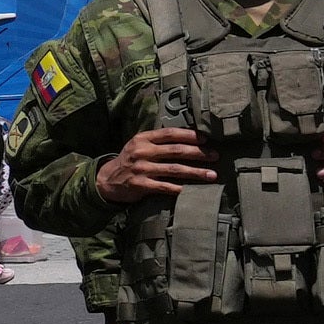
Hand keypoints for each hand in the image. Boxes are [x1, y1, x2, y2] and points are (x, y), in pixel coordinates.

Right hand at [94, 127, 217, 206]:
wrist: (107, 180)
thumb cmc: (130, 161)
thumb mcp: (138, 145)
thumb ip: (158, 141)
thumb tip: (188, 140)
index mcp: (143, 138)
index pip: (170, 133)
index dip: (189, 135)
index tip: (205, 139)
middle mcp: (142, 152)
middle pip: (176, 150)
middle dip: (199, 153)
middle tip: (215, 156)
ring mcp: (141, 169)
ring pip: (174, 169)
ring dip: (196, 172)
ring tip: (212, 175)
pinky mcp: (141, 185)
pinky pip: (165, 186)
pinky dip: (180, 188)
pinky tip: (192, 190)